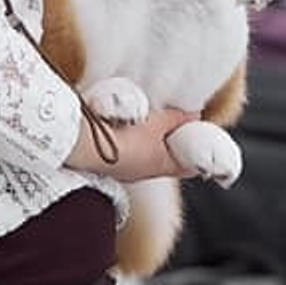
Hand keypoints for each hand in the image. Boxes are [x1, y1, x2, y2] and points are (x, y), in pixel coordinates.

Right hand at [65, 106, 198, 181]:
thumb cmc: (124, 141)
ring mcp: (124, 165)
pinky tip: (130, 116)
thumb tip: (194, 113)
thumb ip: (175, 118)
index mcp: (160, 168)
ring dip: (150, 134)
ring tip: (153, 113)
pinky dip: (132, 132)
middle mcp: (143, 171)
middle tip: (177, 117)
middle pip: (166, 156)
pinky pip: (126, 144)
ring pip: (145, 150)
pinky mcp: (107, 154)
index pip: (188, 166)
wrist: (85, 146)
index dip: (197, 152)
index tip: (201, 134)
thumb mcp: (156, 125)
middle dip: (172, 138)